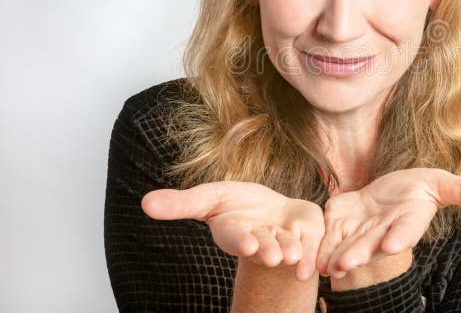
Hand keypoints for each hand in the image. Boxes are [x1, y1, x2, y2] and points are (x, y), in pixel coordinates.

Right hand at [141, 182, 323, 281]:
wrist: (273, 210)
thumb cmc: (237, 205)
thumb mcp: (209, 199)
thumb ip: (182, 205)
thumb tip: (145, 203)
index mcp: (238, 233)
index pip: (237, 238)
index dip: (242, 240)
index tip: (248, 243)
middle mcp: (263, 241)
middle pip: (265, 247)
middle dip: (268, 251)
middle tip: (273, 255)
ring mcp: (286, 241)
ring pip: (290, 248)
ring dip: (292, 252)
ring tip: (291, 254)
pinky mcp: (309, 234)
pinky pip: (314, 244)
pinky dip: (315, 252)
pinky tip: (315, 262)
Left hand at [316, 168, 460, 277]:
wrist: (387, 193)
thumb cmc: (418, 188)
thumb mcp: (441, 183)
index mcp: (409, 220)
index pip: (407, 230)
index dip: (401, 236)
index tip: (393, 244)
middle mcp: (384, 232)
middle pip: (372, 244)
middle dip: (361, 253)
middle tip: (348, 262)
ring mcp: (361, 232)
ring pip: (347, 247)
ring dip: (337, 257)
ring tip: (327, 265)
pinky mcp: (340, 226)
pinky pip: (328, 238)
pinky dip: (319, 247)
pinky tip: (310, 256)